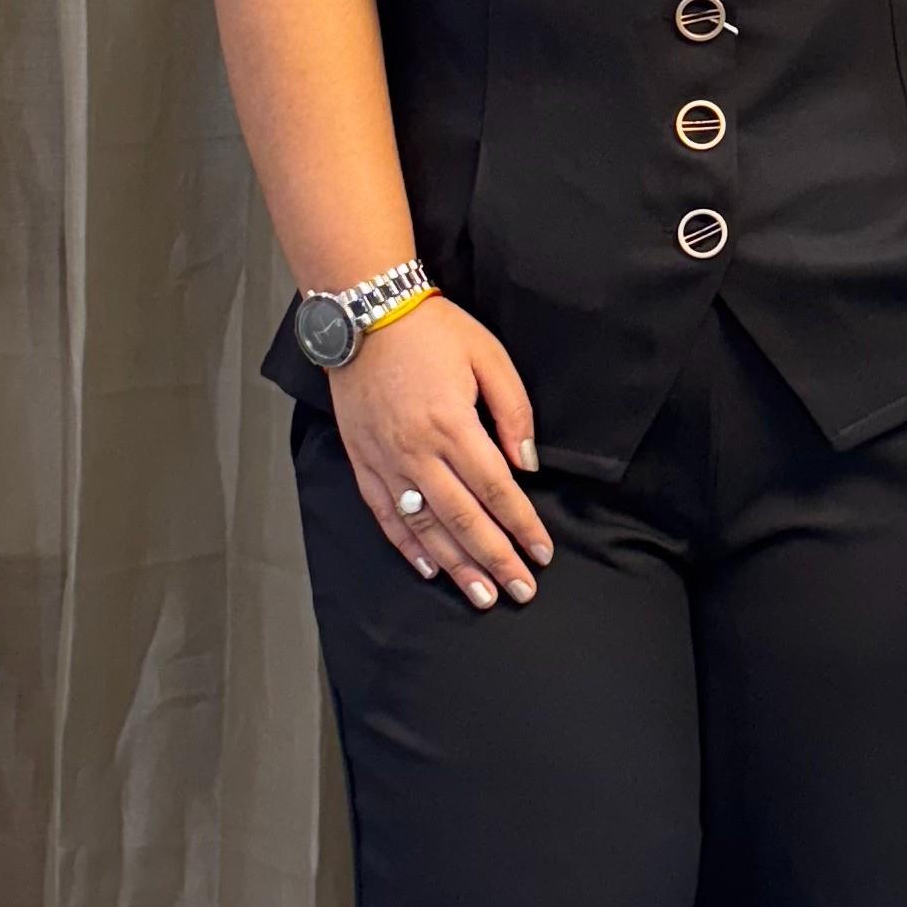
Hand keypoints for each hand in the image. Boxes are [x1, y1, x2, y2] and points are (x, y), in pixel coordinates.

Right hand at [330, 294, 554, 608]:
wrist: (364, 311)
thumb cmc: (431, 330)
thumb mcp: (489, 356)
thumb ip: (514, 412)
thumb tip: (526, 464)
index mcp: (453, 425)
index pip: (497, 491)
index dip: (522, 526)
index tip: (542, 553)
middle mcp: (418, 451)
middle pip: (464, 520)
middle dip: (496, 560)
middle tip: (521, 591)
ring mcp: (387, 460)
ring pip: (426, 527)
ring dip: (457, 566)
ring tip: (482, 595)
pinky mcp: (363, 460)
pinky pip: (387, 514)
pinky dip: (408, 546)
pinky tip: (430, 568)